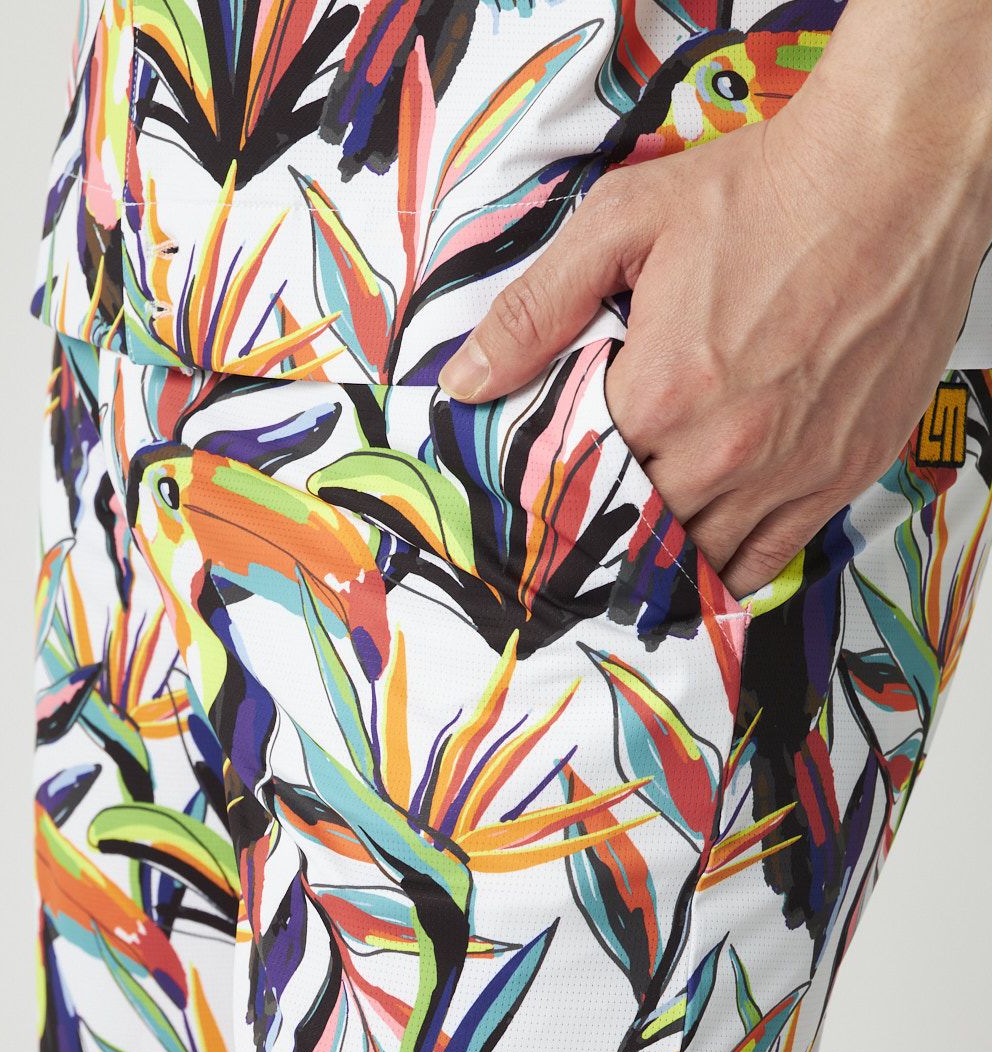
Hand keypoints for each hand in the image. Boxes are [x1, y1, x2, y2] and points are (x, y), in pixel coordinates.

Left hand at [438, 3, 991, 600]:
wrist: (893, 179)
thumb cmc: (762, 194)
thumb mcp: (623, 226)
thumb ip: (535, 312)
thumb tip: (462, 381)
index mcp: (658, 395)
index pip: (580, 480)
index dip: (558, 487)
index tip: (545, 493)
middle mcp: (722, 450)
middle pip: (639, 525)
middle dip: (611, 520)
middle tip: (592, 515)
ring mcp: (788, 471)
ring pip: (702, 553)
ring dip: (667, 548)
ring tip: (643, 539)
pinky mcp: (841, 473)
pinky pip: (770, 557)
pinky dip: (731, 566)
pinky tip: (707, 558)